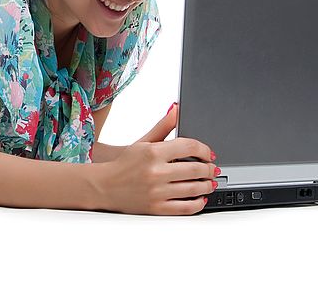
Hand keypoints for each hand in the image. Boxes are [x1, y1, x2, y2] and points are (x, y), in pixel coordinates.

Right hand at [97, 103, 216, 214]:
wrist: (104, 186)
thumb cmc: (124, 163)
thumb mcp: (144, 141)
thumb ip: (163, 126)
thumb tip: (177, 108)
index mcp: (153, 152)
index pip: (189, 146)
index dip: (205, 150)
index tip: (209, 153)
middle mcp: (155, 172)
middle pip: (195, 169)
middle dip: (209, 169)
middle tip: (213, 169)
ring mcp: (156, 192)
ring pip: (193, 189)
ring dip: (207, 185)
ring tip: (209, 182)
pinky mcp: (156, 208)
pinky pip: (185, 208)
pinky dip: (197, 204)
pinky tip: (200, 198)